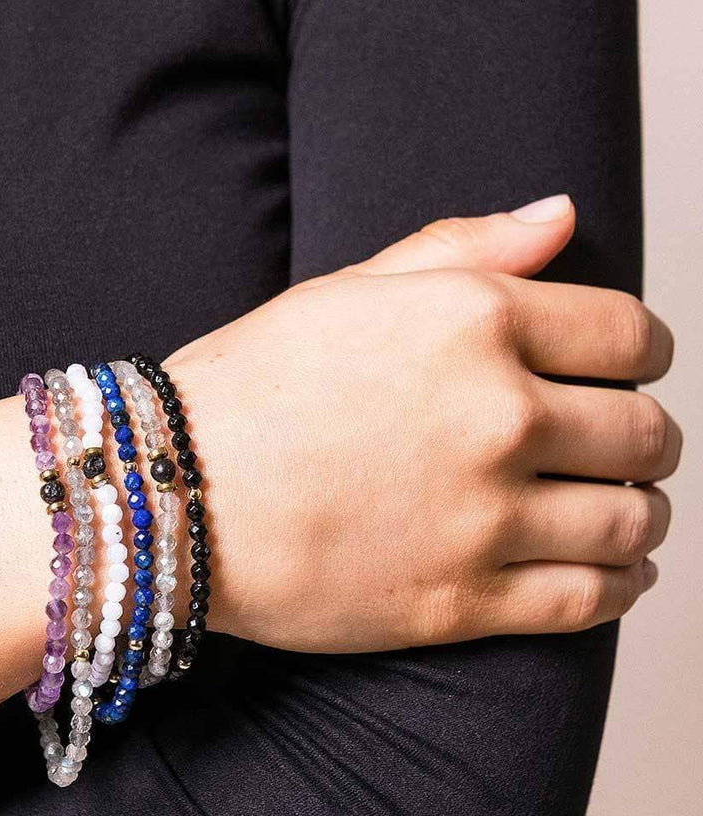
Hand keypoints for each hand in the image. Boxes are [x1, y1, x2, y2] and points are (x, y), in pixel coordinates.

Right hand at [166, 197, 680, 652]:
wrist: (167, 495)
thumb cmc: (248, 388)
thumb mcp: (350, 288)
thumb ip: (467, 247)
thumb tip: (563, 214)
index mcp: (476, 322)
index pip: (629, 335)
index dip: (645, 353)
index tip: (632, 368)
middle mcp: (497, 417)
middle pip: (643, 432)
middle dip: (647, 437)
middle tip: (626, 444)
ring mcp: (483, 517)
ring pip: (629, 521)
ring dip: (643, 514)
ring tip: (628, 511)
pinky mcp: (461, 601)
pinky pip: (590, 600)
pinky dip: (623, 585)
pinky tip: (620, 572)